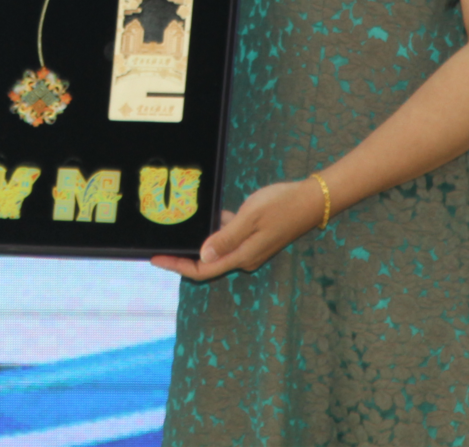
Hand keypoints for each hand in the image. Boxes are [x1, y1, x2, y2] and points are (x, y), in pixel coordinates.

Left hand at [148, 178, 324, 280]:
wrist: (311, 200)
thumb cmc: (281, 206)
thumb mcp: (250, 218)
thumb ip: (226, 237)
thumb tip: (202, 255)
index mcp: (242, 256)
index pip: (202, 269)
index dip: (177, 266)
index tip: (156, 259)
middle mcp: (244, 256)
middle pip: (207, 262)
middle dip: (183, 255)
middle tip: (161, 244)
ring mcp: (250, 248)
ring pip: (217, 247)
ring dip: (200, 240)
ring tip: (180, 228)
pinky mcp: (255, 236)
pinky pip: (229, 235)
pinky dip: (217, 227)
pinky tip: (211, 212)